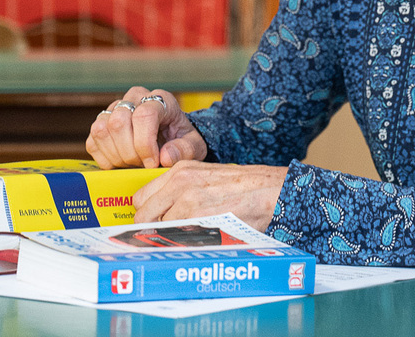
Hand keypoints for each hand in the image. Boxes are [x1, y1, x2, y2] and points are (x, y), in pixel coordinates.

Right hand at [86, 86, 207, 169]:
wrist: (169, 139)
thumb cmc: (181, 141)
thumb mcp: (194, 147)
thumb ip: (185, 151)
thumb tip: (165, 157)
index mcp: (161, 99)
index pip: (144, 115)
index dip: (145, 144)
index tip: (153, 163)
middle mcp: (135, 98)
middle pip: (119, 122)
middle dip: (130, 152)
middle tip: (143, 164)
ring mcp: (115, 108)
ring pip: (102, 129)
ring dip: (116, 155)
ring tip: (133, 163)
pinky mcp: (101, 123)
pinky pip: (92, 141)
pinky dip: (104, 158)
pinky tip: (121, 163)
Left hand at [133, 160, 288, 230]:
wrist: (271, 190)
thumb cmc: (245, 187)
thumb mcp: (208, 177)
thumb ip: (183, 189)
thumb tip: (163, 213)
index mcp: (181, 171)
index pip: (142, 197)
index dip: (148, 212)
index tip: (155, 222)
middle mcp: (180, 182)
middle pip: (143, 214)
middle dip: (152, 228)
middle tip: (168, 236)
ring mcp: (187, 200)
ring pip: (159, 229)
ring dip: (171, 237)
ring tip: (191, 237)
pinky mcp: (198, 217)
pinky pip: (176, 237)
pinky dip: (184, 243)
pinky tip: (200, 240)